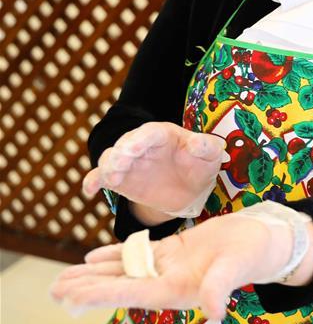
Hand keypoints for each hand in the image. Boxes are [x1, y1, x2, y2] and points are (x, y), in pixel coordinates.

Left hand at [50, 208, 296, 319]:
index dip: (102, 294)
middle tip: (55, 290)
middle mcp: (168, 281)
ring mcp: (169, 266)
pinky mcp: (174, 251)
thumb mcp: (237, 267)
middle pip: (121, 285)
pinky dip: (115, 255)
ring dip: (95, 273)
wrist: (266, 240)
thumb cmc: (253, 254)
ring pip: (124, 270)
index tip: (73, 294)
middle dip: (88, 287)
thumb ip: (221, 287)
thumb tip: (214, 311)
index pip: (133, 293)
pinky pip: (138, 254)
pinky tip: (94, 256)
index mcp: (179, 289)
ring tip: (64, 277)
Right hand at [82, 122, 227, 218]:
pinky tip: (89, 190)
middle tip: (119, 166)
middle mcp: (141, 144)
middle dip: (120, 154)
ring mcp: (128, 161)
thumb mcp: (211, 155)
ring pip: (110, 158)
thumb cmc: (201, 165)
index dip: (140, 139)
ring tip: (113, 180)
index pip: (150, 132)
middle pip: (125, 144)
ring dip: (108, 167)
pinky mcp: (119, 179)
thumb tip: (197, 143)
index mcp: (164, 134)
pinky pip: (100, 177)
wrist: (189, 189)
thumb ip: (206, 146)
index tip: (133, 148)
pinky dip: (93, 181)